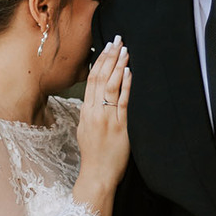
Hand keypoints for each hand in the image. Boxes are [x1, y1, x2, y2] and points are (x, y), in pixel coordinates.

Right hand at [76, 37, 130, 192]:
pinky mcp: (120, 126)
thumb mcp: (85, 130)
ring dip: (118, 65)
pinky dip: (126, 85)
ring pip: (111, 86)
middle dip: (109, 57)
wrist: (97, 175)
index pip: (91, 79)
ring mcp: (107, 118)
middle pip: (100, 77)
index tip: (106, 46)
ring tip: (124, 50)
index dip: (99, 61)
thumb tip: (96, 97)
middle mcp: (94, 112)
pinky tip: (129, 72)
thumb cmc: (94, 155)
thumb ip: (90, 112)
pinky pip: (123, 101)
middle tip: (117, 40)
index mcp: (86, 111)